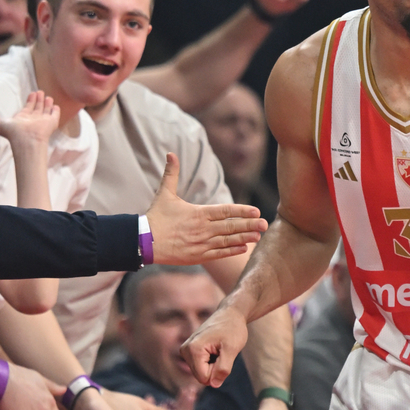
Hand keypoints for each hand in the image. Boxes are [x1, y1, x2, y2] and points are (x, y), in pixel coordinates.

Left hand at [0, 90, 59, 150]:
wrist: (27, 140)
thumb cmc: (13, 133)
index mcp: (23, 119)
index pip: (28, 108)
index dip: (30, 101)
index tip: (32, 93)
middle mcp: (34, 120)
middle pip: (37, 108)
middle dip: (38, 100)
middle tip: (40, 91)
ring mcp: (43, 121)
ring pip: (46, 111)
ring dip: (47, 104)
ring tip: (48, 97)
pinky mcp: (52, 122)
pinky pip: (55, 115)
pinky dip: (55, 110)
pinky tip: (55, 105)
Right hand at [145, 153, 266, 264]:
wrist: (144, 242)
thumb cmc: (156, 217)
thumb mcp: (164, 193)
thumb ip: (171, 174)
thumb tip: (170, 153)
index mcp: (198, 213)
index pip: (225, 211)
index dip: (242, 211)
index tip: (256, 211)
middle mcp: (203, 229)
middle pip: (231, 227)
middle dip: (249, 225)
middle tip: (265, 224)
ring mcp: (201, 244)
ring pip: (227, 241)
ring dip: (244, 238)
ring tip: (259, 236)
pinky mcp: (198, 256)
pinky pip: (219, 253)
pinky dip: (232, 251)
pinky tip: (244, 248)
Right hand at [181, 305, 247, 387]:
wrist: (230, 314)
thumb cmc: (232, 329)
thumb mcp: (232, 349)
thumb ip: (223, 368)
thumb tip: (214, 384)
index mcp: (193, 349)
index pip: (204, 378)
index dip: (218, 371)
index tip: (223, 354)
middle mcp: (185, 350)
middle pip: (201, 376)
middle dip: (215, 368)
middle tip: (222, 351)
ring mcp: (185, 350)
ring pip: (201, 372)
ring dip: (213, 365)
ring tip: (218, 349)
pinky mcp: (189, 350)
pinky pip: (200, 366)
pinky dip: (210, 361)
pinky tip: (215, 348)